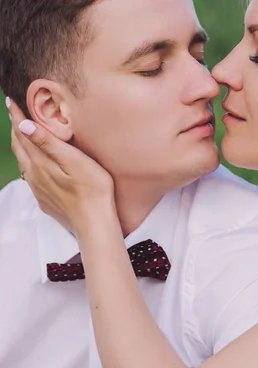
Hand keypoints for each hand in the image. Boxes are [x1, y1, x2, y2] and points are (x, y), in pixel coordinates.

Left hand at [7, 97, 115, 234]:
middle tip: (15, 112)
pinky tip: (36, 163)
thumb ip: (49, 144)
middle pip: (19, 147)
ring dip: (21, 145)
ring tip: (23, 133)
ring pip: (23, 162)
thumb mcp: (75, 162)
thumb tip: (24, 126)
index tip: (11, 101)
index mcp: (40, 163)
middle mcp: (34, 175)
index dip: (17, 117)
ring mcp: (38, 189)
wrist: (94, 223)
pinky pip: (30, 176)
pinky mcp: (45, 200)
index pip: (23, 134)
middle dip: (16, 128)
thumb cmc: (93, 190)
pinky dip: (29, 162)